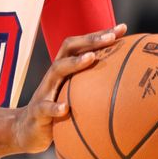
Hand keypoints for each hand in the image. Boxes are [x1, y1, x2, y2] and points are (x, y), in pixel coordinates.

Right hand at [11, 24, 126, 153]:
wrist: (27, 130)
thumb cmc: (58, 111)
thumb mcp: (75, 96)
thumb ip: (95, 88)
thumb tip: (130, 86)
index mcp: (65, 69)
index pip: (82, 44)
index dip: (100, 34)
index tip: (122, 28)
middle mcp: (54, 75)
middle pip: (69, 48)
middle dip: (90, 40)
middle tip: (110, 37)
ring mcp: (45, 91)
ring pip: (57, 70)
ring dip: (74, 63)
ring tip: (92, 59)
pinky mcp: (38, 111)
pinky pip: (45, 107)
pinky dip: (55, 107)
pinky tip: (65, 108)